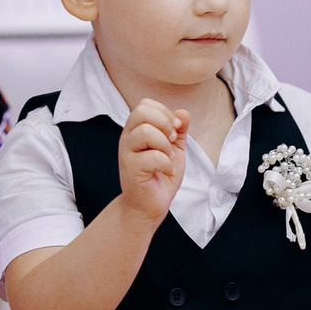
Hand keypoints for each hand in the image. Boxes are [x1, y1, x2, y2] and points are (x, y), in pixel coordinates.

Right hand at [117, 98, 187, 227]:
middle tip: (171, 141)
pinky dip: (166, 164)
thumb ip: (178, 130)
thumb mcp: (174, 148)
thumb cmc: (160, 175)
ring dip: (164, 145)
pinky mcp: (130, 170)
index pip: (145, 104)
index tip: (175, 129)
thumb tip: (183, 113)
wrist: (150, 205)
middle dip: (164, 123)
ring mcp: (127, 153)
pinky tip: (166, 171)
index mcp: (136, 129)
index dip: (164, 112)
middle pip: (141, 111)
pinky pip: (152, 157)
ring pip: (145, 132)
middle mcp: (128, 137)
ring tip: (167, 157)